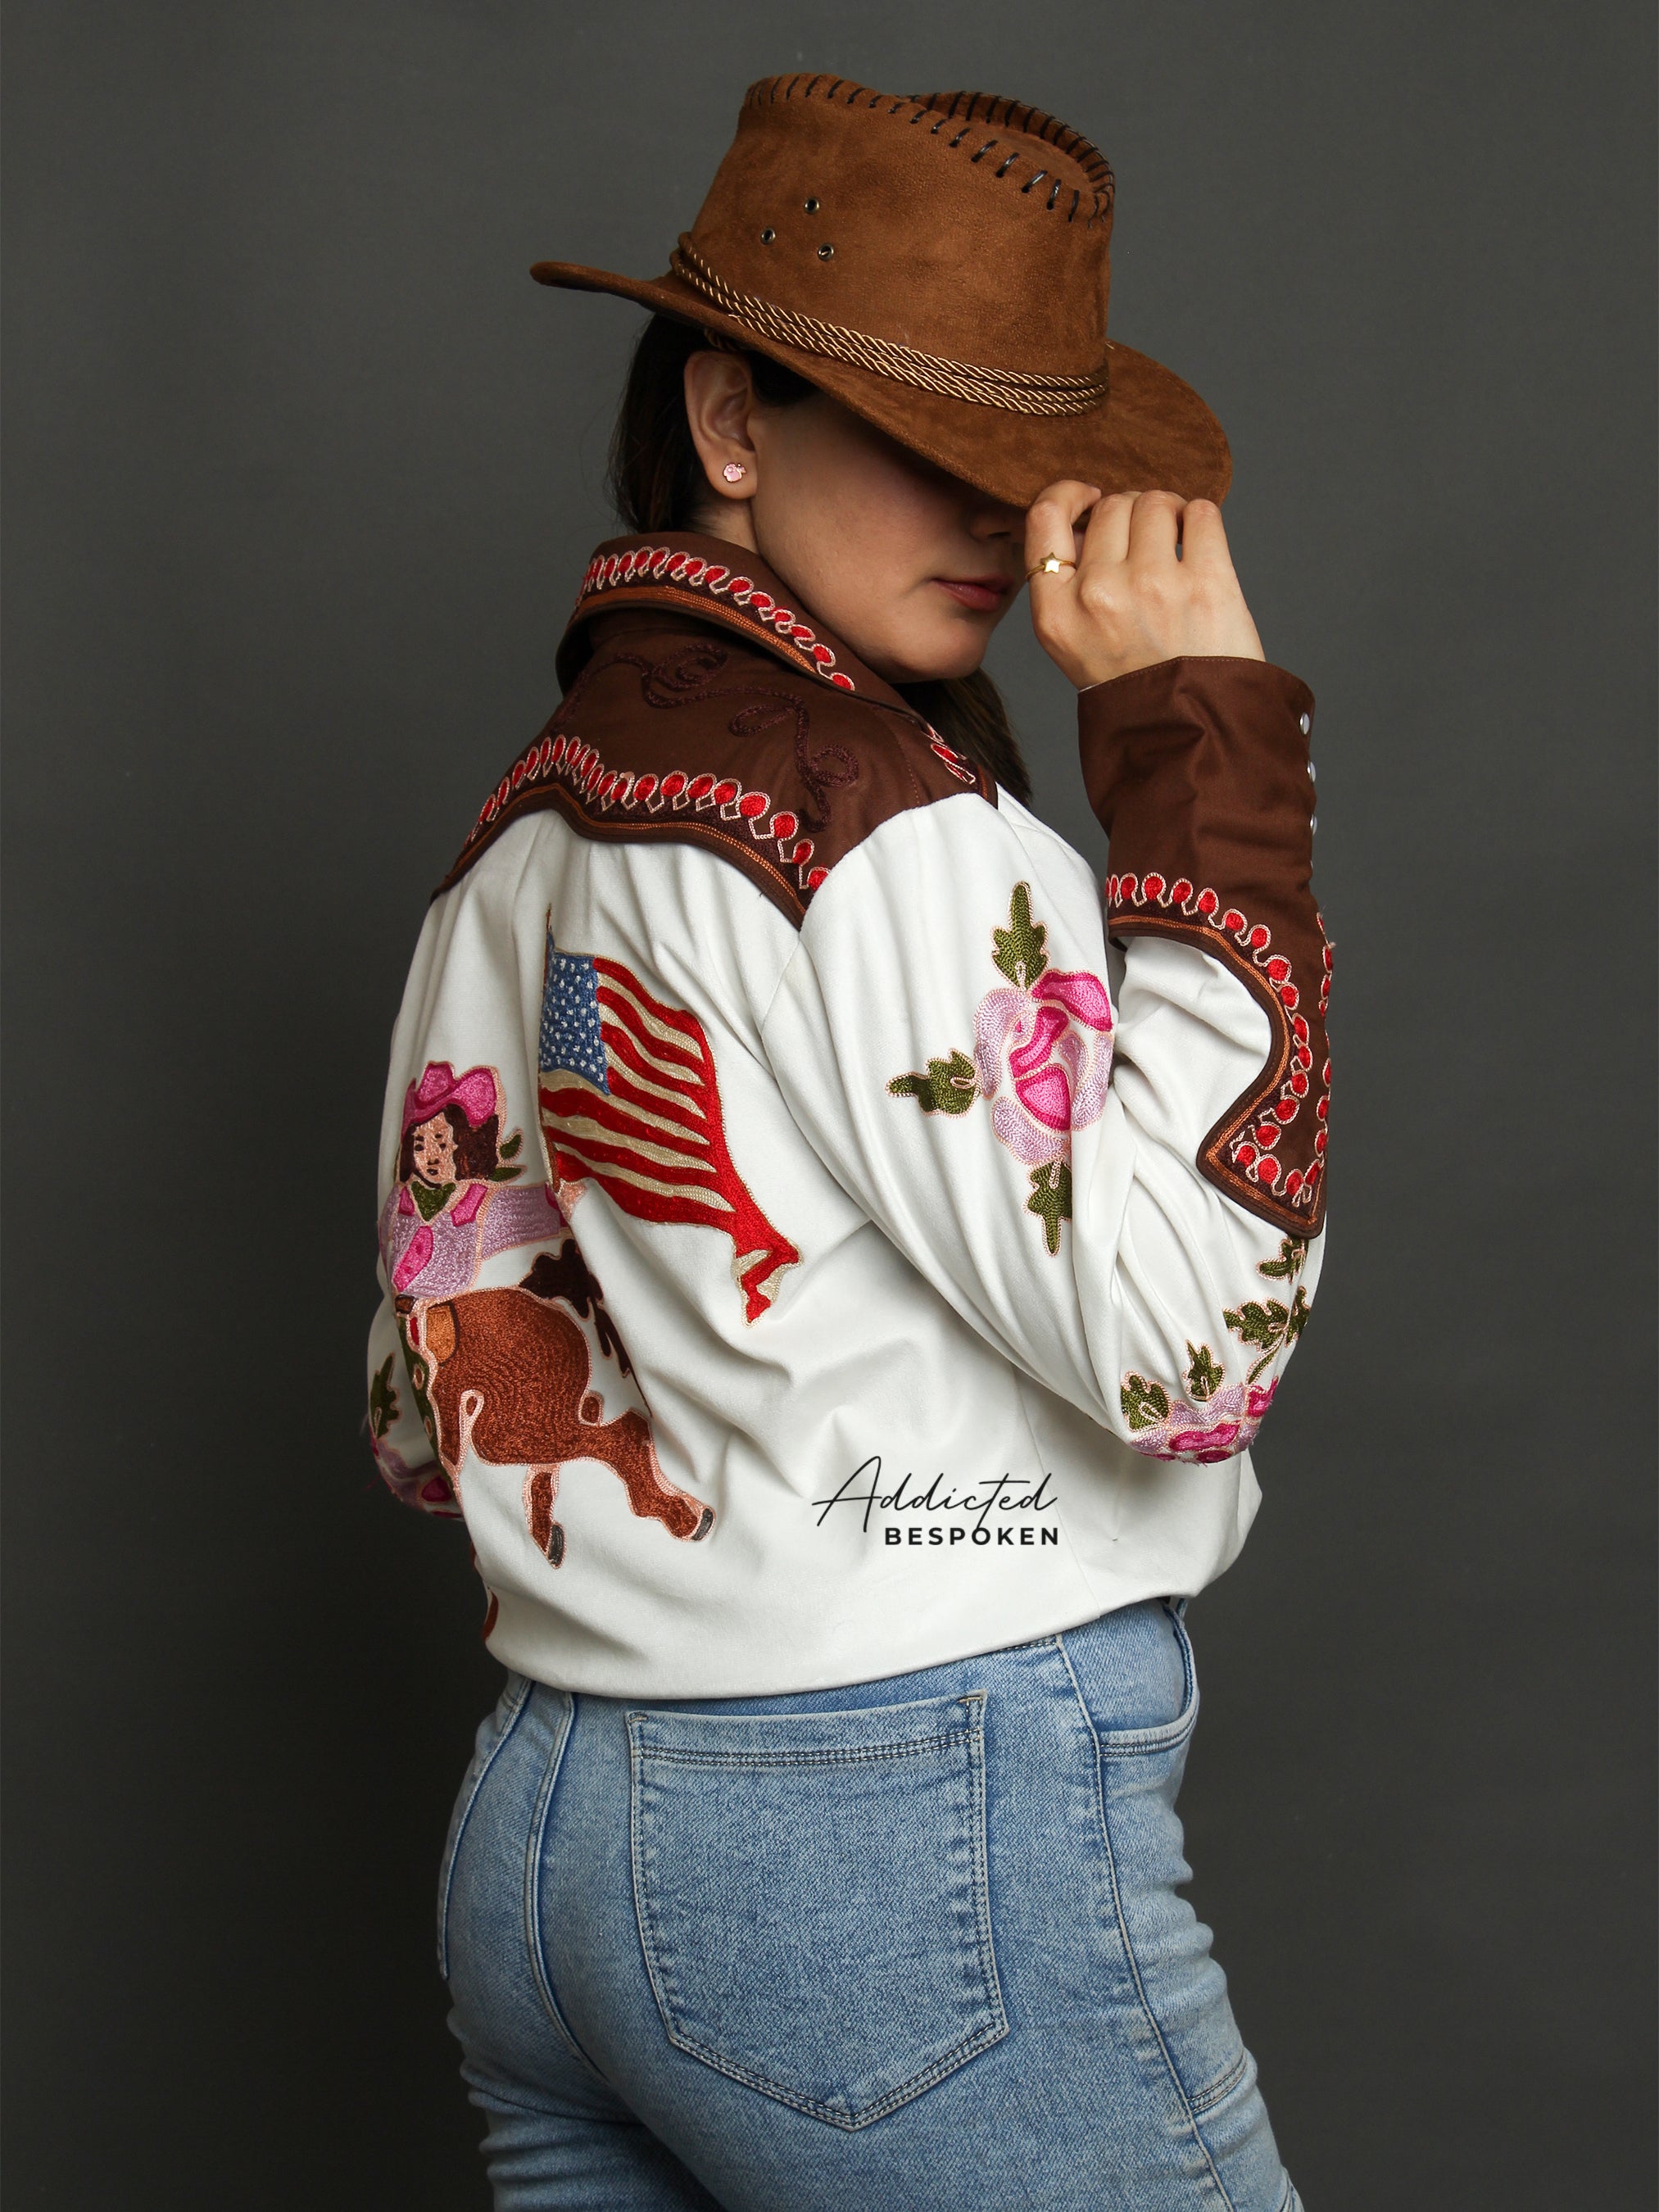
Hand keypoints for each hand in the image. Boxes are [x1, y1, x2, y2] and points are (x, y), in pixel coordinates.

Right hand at [1025, 483, 1264, 688]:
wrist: (1190, 731)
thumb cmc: (1137, 686)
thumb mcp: (1074, 645)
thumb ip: (1069, 585)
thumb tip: (1088, 516)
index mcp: (1057, 615)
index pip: (1044, 519)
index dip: (1069, 495)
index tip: (1091, 498)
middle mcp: (1098, 595)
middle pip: (1111, 506)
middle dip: (1131, 514)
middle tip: (1148, 545)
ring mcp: (1153, 586)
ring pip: (1156, 502)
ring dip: (1169, 515)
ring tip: (1176, 547)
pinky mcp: (1206, 583)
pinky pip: (1202, 512)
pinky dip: (1201, 521)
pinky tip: (1200, 548)